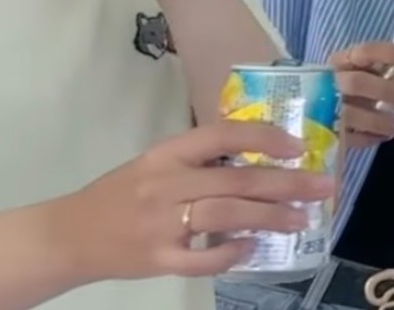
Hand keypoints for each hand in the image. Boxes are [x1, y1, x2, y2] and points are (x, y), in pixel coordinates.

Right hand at [58, 121, 335, 282]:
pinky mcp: (156, 260)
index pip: (223, 134)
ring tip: (302, 218)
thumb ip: (202, 159)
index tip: (298, 146)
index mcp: (169, 152)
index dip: (264, 137)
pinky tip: (253, 250)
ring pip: (227, 215)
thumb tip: (261, 155)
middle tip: (322, 186)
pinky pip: (201, 258)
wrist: (70, 234)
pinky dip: (230, 253)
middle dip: (286, 182)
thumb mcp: (159, 162)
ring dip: (270, 217)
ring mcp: (162, 223)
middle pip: (237, 179)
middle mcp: (168, 183)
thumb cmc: (124, 191)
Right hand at [330, 42, 393, 146]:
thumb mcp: (355, 70)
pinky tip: (384, 137)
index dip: (392, 53)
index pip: (366, 51)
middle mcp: (330, 81)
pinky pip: (347, 137)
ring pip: (351, 113)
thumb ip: (378, 69)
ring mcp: (323, 108)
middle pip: (358, 83)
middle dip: (388, 91)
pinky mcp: (322, 133)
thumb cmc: (340, 85)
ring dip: (379, 120)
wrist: (301, 108)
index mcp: (340, 61)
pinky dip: (368, 137)